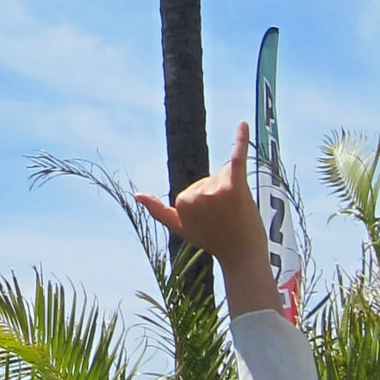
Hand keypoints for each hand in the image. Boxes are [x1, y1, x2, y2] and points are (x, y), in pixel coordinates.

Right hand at [139, 123, 271, 271]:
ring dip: (235, 189)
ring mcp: (216, 190)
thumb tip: (136, 194)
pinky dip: (241, 140)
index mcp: (182, 199)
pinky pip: (237, 157)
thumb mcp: (180, 228)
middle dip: (223, 194)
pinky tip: (243, 123)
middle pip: (212, 177)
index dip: (210, 200)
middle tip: (229, 217)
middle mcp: (197, 194)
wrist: (242, 256)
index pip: (199, 184)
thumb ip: (158, 211)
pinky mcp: (236, 186)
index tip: (213, 220)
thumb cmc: (213, 241)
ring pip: (226, 173)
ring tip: (237, 212)